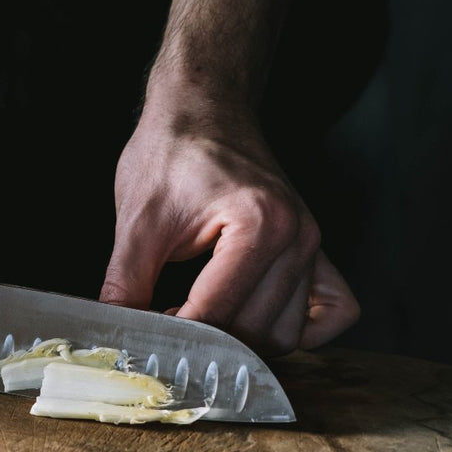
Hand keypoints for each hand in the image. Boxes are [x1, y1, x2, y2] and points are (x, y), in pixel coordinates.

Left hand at [99, 114, 358, 354]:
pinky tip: (257, 321)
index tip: (147, 336)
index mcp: (260, 223)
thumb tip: (118, 335)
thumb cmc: (172, 152)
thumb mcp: (137, 221)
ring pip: (286, 334)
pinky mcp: (316, 252)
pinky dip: (301, 330)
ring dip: (243, 343)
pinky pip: (333, 311)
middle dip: (206, 342)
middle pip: (254, 332)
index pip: (217, 313)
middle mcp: (297, 236)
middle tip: (167, 328)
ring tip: (200, 320)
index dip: (175, 336)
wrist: (203, 108)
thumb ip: (126, 284)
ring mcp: (313, 245)